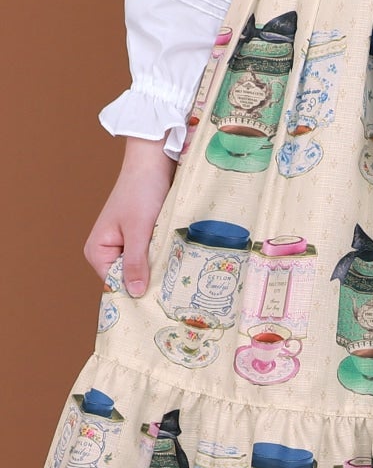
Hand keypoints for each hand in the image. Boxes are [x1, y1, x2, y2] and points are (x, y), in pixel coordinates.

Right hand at [83, 136, 176, 295]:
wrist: (152, 163)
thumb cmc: (141, 192)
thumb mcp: (139, 230)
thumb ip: (135, 262)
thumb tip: (134, 294)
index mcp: (97, 252)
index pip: (115, 285)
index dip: (136, 294)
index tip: (158, 304)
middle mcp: (109, 251)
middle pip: (130, 278)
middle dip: (150, 282)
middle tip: (174, 294)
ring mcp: (126, 244)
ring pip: (144, 267)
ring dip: (160, 269)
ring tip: (179, 280)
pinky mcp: (142, 236)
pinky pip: (152, 255)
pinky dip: (164, 257)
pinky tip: (178, 262)